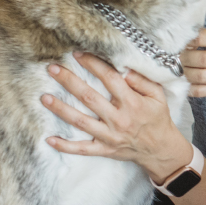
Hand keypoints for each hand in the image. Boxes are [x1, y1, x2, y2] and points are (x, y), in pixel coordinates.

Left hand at [42, 52, 192, 180]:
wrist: (160, 150)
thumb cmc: (157, 118)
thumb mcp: (158, 96)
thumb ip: (142, 81)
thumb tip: (123, 69)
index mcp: (132, 103)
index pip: (110, 79)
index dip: (93, 64)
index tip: (77, 54)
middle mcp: (119, 119)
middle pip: (89, 98)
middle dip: (69, 82)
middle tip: (53, 69)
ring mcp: (110, 136)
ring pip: (81, 122)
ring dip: (61, 109)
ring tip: (44, 98)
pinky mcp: (104, 149)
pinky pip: (82, 149)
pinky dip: (65, 146)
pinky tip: (50, 139)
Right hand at [182, 29, 205, 97]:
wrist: (158, 60)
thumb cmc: (182, 44)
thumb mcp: (190, 34)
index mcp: (179, 40)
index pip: (201, 38)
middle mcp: (177, 57)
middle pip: (205, 59)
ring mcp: (177, 74)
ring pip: (203, 76)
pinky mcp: (180, 87)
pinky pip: (198, 91)